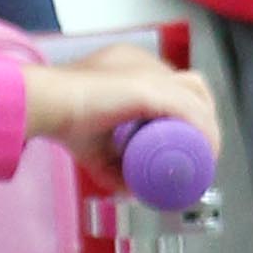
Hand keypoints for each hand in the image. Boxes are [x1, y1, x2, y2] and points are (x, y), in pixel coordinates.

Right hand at [21, 42, 217, 178]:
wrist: (44, 104)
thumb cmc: (62, 119)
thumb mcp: (95, 150)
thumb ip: (112, 167)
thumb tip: (130, 189)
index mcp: (132, 68)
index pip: (176, 87)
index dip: (190, 117)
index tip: (190, 146)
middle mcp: (145, 63)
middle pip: (194, 88)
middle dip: (205, 121)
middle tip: (202, 154)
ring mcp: (149, 72)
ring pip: (197, 97)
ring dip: (208, 129)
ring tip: (206, 158)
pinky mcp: (150, 87)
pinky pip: (190, 110)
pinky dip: (203, 132)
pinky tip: (205, 153)